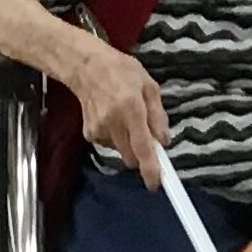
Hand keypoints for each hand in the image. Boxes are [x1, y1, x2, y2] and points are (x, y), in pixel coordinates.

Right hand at [69, 41, 168, 188]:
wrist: (86, 67)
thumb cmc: (121, 72)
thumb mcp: (149, 86)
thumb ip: (158, 116)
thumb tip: (164, 142)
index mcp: (131, 109)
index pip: (142, 147)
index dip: (150, 169)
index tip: (155, 184)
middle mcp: (114, 123)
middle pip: (132, 157)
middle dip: (142, 154)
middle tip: (146, 136)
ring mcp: (99, 130)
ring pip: (122, 152)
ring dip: (129, 143)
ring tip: (126, 118)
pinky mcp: (90, 134)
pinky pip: (110, 145)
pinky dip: (116, 138)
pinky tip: (113, 119)